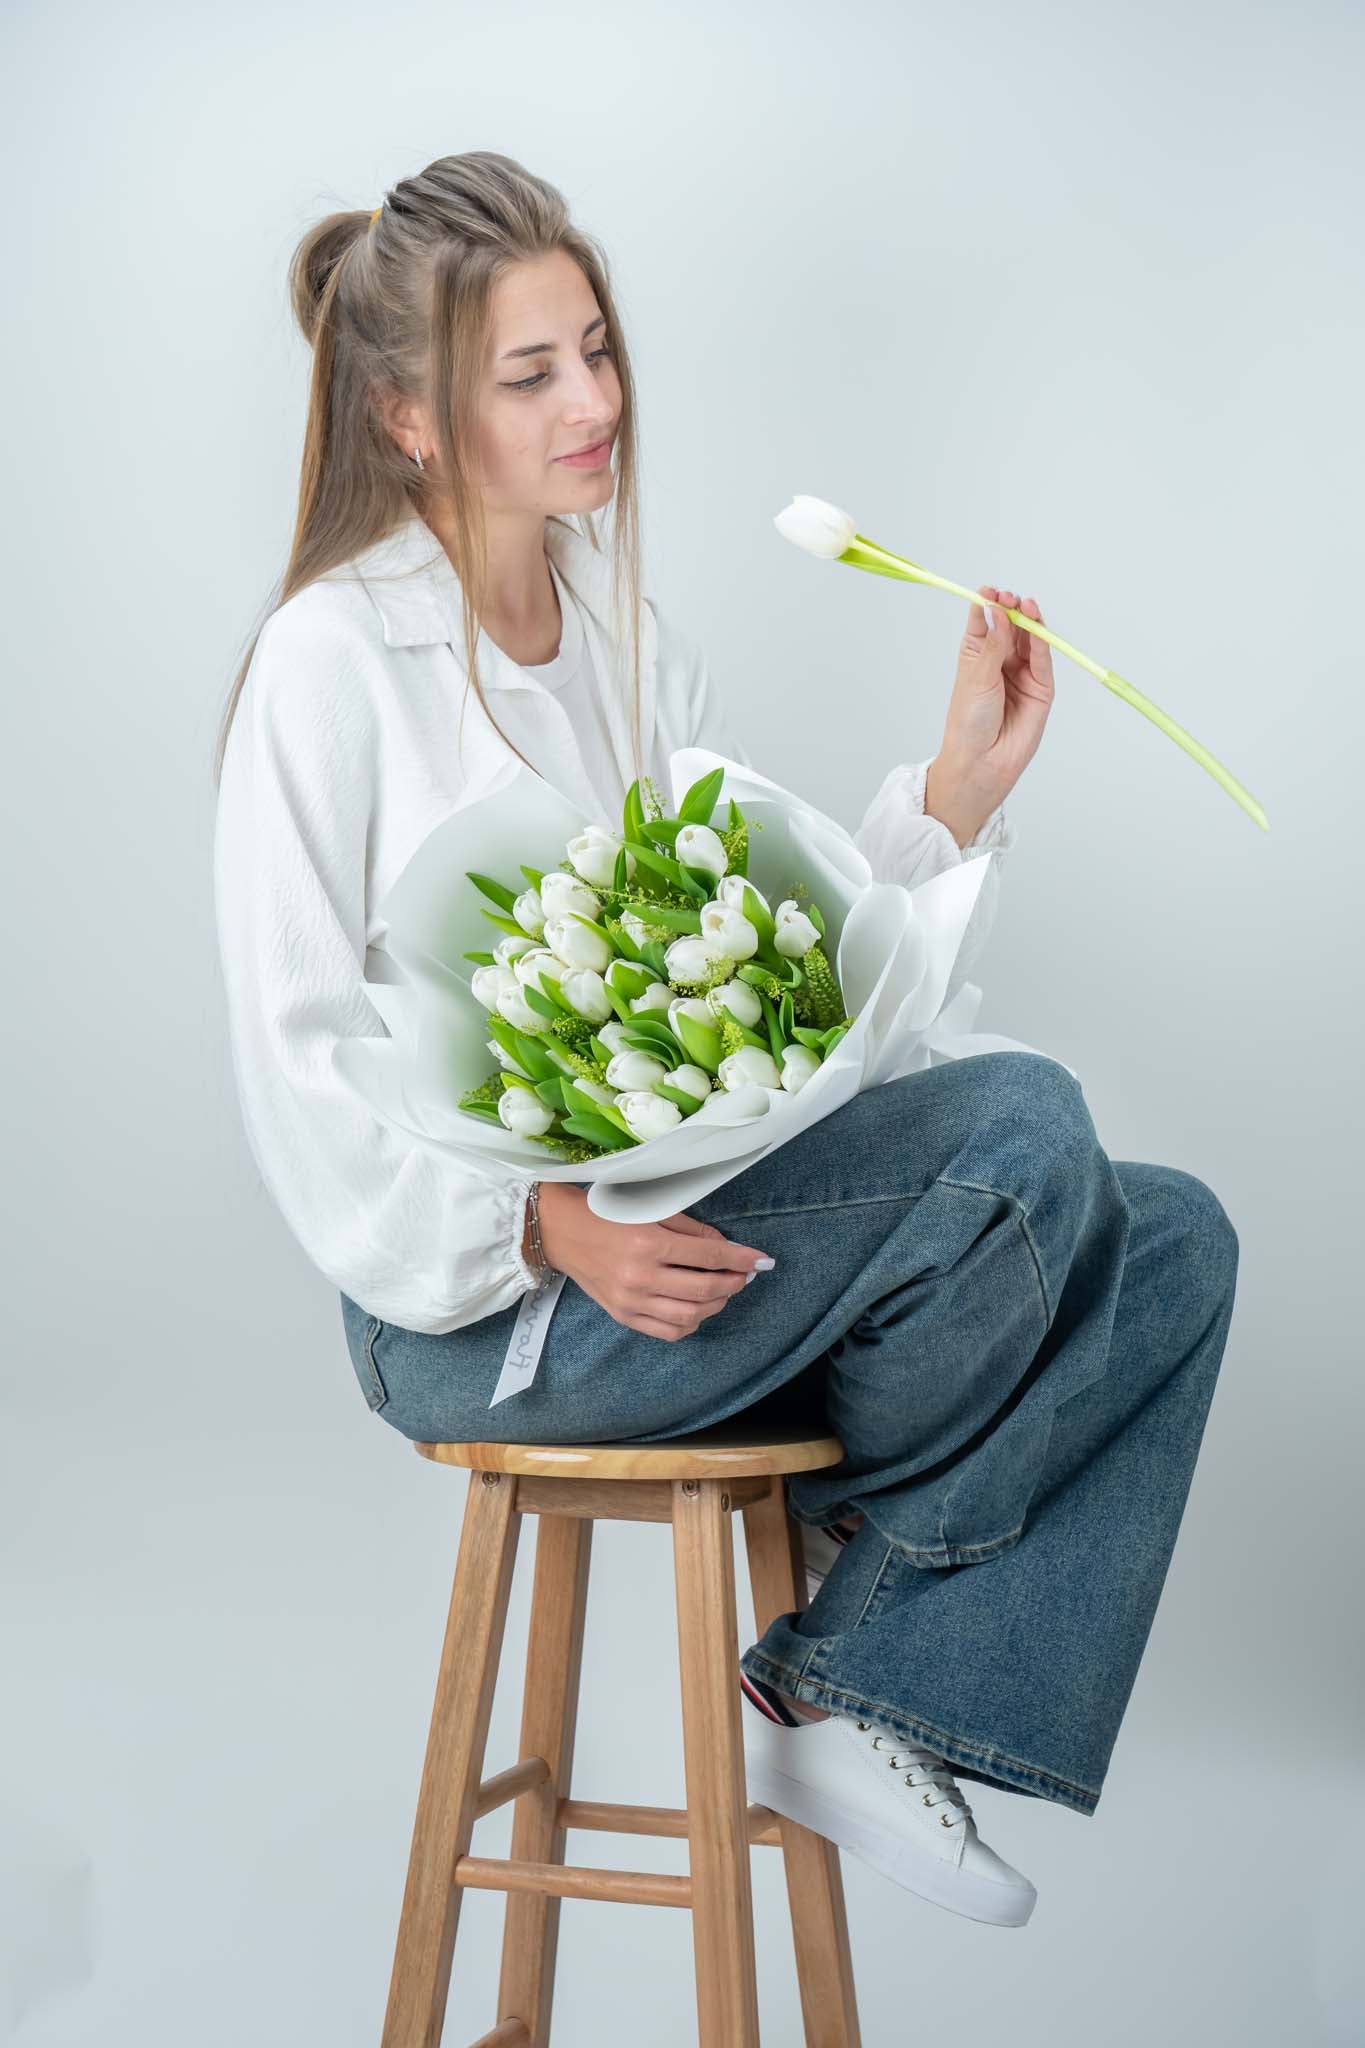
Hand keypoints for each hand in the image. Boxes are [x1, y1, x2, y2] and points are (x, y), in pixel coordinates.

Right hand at [534, 1182, 770, 1341]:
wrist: (563, 1233)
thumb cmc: (607, 1215)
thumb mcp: (651, 1211)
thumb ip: (691, 1230)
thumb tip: (726, 1246)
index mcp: (649, 1244)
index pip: (709, 1255)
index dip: (741, 1258)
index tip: (763, 1260)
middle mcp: (641, 1277)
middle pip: (704, 1288)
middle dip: (734, 1282)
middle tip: (745, 1275)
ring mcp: (631, 1301)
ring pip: (690, 1316)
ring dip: (717, 1304)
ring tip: (725, 1290)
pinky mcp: (623, 1316)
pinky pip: (668, 1331)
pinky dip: (691, 1323)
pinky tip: (699, 1308)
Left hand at [929, 588, 1055, 838]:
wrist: (981, 762)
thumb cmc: (969, 724)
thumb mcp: (977, 678)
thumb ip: (992, 644)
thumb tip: (996, 610)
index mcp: (977, 656)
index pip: (985, 622)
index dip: (988, 606)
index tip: (988, 592)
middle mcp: (1001, 662)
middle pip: (1011, 627)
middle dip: (1011, 610)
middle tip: (1009, 598)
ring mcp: (1022, 674)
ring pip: (1030, 640)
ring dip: (1029, 621)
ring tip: (1025, 605)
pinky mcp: (1041, 689)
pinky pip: (1043, 661)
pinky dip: (1041, 643)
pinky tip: (1035, 628)